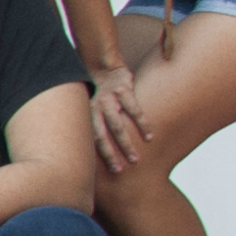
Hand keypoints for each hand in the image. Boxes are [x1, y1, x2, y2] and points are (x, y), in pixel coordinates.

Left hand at [87, 60, 151, 174]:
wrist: (103, 65)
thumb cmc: (97, 93)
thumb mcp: (88, 107)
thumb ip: (91, 124)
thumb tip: (88, 150)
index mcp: (85, 113)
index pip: (88, 138)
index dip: (94, 155)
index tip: (102, 170)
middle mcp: (95, 107)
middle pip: (101, 135)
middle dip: (110, 154)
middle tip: (120, 171)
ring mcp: (109, 98)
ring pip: (117, 125)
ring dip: (126, 143)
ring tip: (136, 159)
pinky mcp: (123, 89)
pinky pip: (134, 109)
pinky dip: (142, 123)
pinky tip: (150, 136)